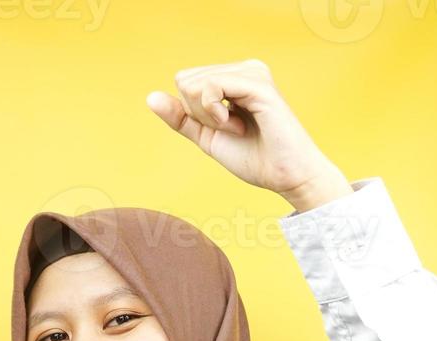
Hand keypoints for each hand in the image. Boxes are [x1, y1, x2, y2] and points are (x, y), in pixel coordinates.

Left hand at [146, 59, 352, 211]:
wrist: (285, 177)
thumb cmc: (254, 157)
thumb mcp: (207, 137)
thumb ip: (181, 118)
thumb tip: (150, 98)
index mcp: (234, 76)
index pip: (184, 82)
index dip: (194, 113)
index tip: (225, 127)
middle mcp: (244, 68)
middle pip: (184, 80)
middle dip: (200, 113)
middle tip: (233, 127)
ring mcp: (251, 72)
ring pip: (193, 83)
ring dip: (209, 116)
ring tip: (241, 127)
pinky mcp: (256, 83)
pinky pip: (209, 87)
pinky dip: (214, 114)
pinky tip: (239, 124)